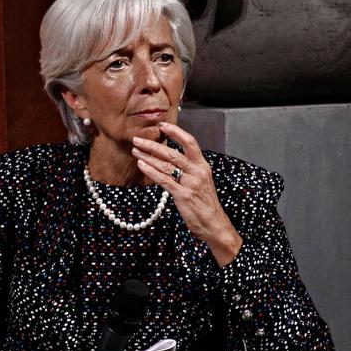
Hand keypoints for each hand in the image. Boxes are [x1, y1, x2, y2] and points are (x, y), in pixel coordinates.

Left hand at [131, 122, 241, 266]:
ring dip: (148, 157)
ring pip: (166, 165)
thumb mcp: (202, 182)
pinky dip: (151, 171)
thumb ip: (190, 170)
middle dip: (153, 145)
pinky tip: (141, 165)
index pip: (190, 143)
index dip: (176, 132)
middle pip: (173, 153)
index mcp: (203, 166)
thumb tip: (171, 160)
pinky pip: (164, 180)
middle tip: (138, 139)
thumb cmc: (206, 204)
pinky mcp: (183, 195)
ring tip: (135, 151)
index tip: (162, 125)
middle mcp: (198, 172)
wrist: (215, 224)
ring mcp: (191, 183)